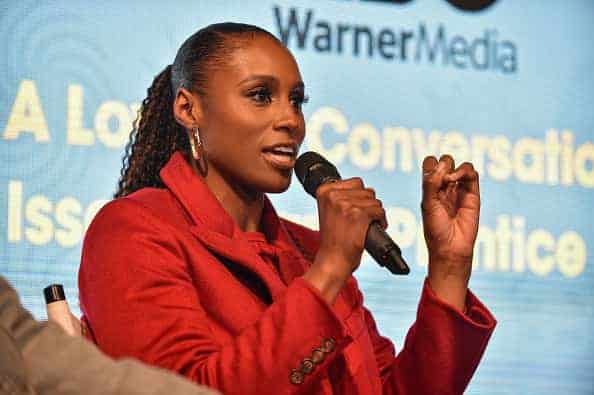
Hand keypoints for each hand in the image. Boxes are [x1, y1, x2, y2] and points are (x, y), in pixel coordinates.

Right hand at [303, 178, 386, 303]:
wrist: (332, 260)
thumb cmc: (334, 239)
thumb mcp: (330, 211)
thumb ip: (341, 196)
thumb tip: (365, 189)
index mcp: (324, 191)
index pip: (355, 182)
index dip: (360, 197)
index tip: (356, 211)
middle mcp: (333, 195)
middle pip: (367, 190)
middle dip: (369, 204)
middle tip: (363, 219)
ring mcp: (345, 204)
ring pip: (375, 200)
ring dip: (376, 213)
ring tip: (367, 224)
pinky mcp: (358, 215)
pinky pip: (379, 211)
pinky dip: (382, 220)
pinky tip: (374, 228)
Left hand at [421, 155, 479, 310]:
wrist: (451, 246)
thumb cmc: (435, 228)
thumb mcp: (427, 204)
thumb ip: (431, 183)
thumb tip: (443, 166)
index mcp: (430, 188)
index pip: (430, 164)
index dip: (431, 165)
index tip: (430, 177)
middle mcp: (444, 187)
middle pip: (445, 161)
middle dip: (443, 164)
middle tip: (441, 180)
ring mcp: (459, 190)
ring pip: (459, 165)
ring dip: (454, 167)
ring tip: (450, 180)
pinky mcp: (473, 194)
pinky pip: (472, 174)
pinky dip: (466, 170)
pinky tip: (458, 179)